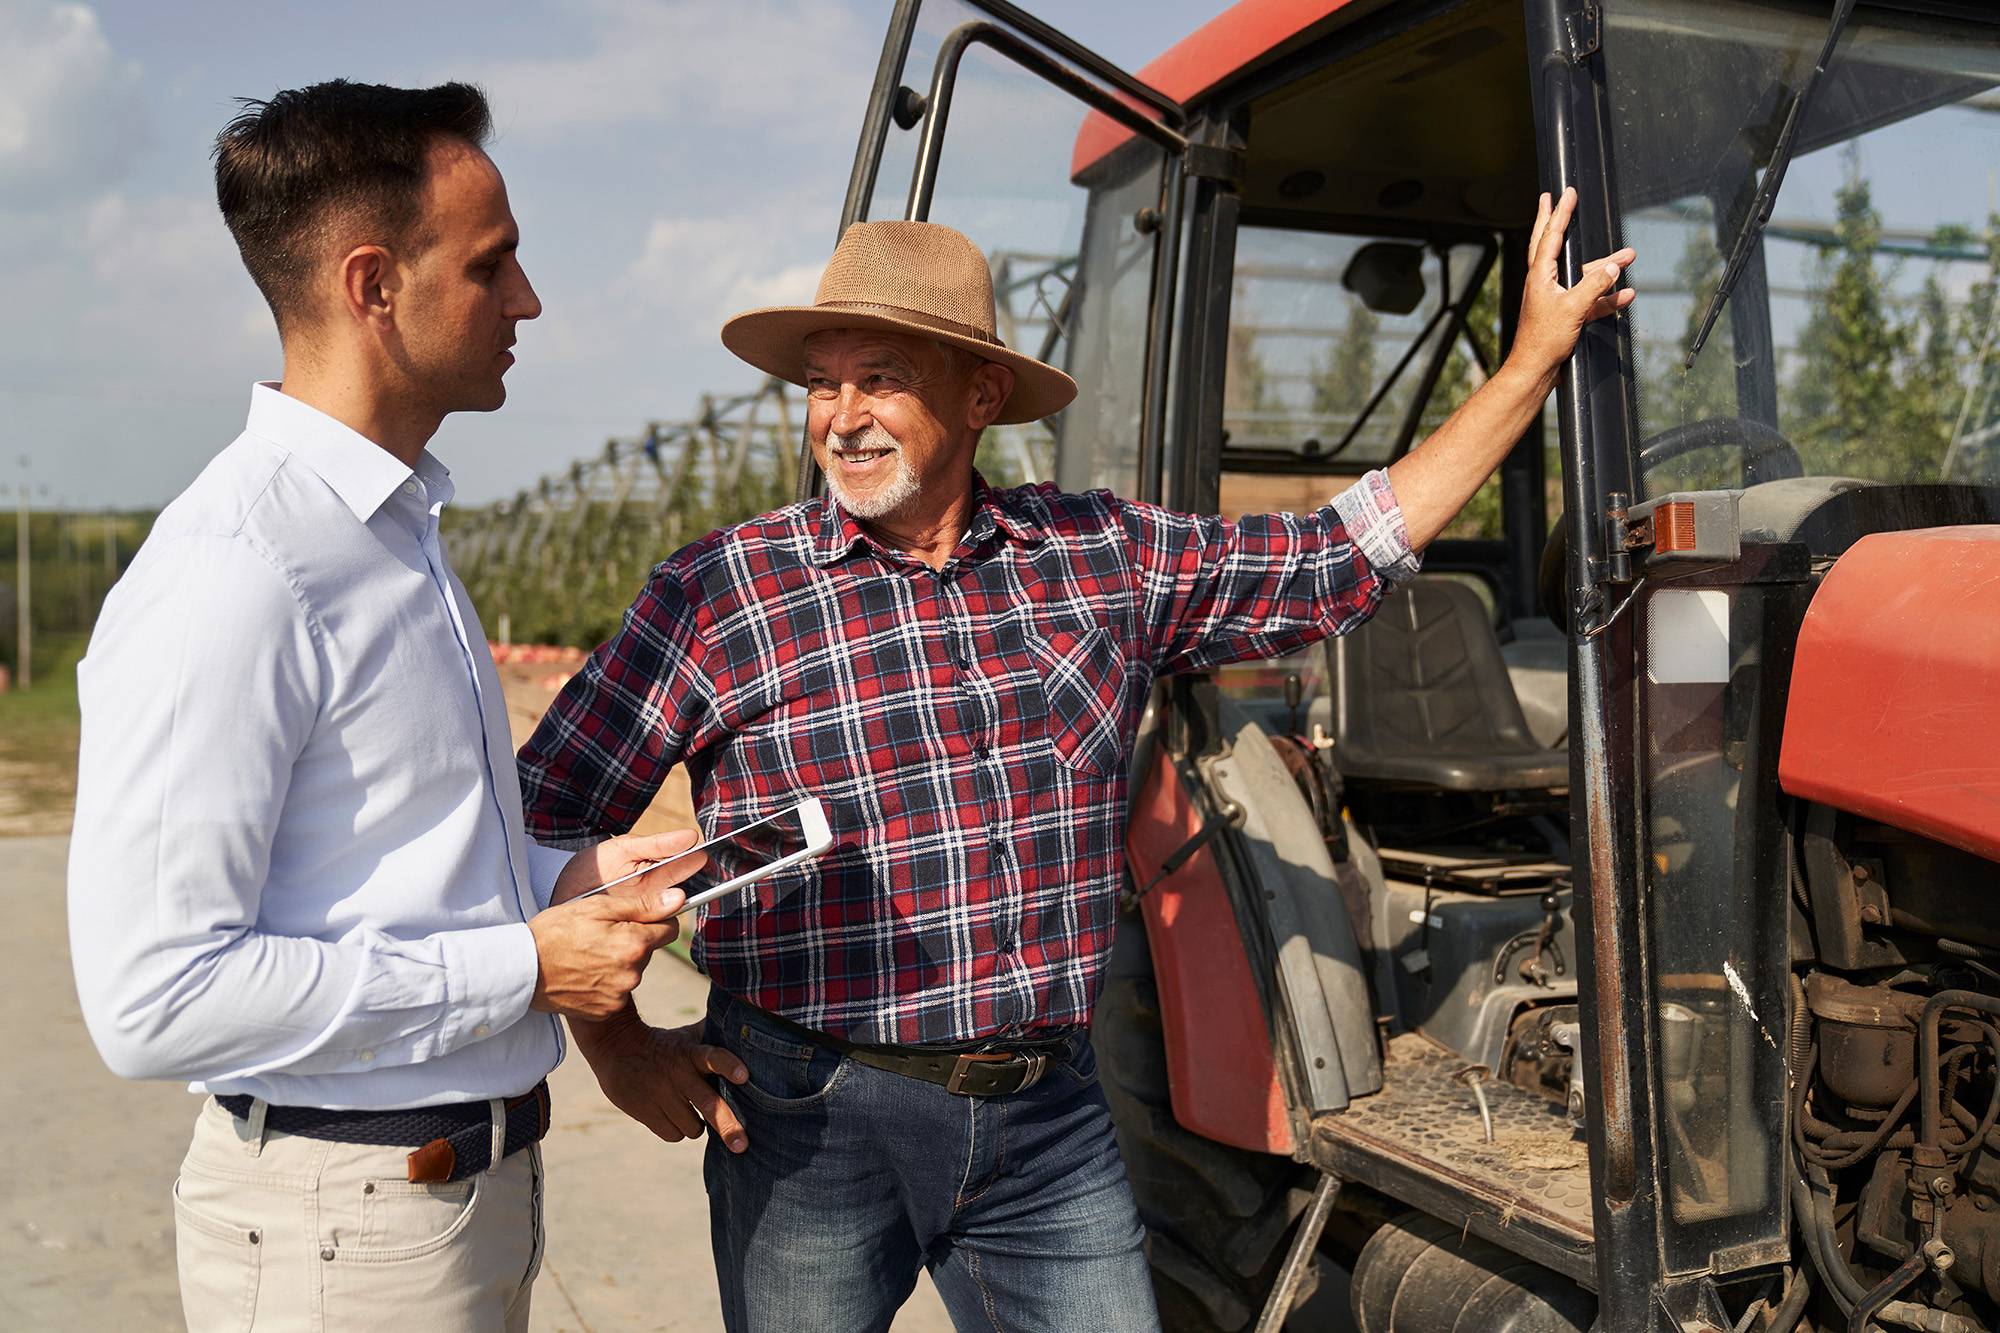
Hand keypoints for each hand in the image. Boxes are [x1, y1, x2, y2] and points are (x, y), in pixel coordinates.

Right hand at [528, 837, 705, 1019]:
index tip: (634, 919)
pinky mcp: (606, 1011)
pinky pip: (617, 992)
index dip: (654, 920)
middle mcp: (633, 973)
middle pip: (649, 951)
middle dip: (632, 941)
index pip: (669, 929)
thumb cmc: (555, 932)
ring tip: (587, 955)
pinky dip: (605, 984)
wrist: (522, 970)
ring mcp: (620, 995)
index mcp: (634, 943)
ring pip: (632, 972)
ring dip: (618, 963)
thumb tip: (679, 900)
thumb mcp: (596, 907)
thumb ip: (642, 905)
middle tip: (598, 936)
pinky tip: (584, 975)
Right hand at [571, 1009, 750, 1150]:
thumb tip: (748, 1024)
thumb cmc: (664, 1044)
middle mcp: (679, 1074)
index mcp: (692, 1053)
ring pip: (693, 1127)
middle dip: (728, 1125)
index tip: (744, 1076)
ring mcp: (661, 1094)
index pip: (714, 1057)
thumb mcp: (688, 1036)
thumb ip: (715, 1037)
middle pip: (708, 1104)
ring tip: (693, 1114)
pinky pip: (673, 1135)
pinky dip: (677, 1132)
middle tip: (741, 1145)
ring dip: (698, 1126)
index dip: (729, 1066)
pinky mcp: (645, 1111)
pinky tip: (674, 1118)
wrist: (615, 1046)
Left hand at [1507, 186, 1637, 381]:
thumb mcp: (1573, 308)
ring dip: (1605, 267)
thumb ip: (1594, 285)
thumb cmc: (1544, 341)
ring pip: (1581, 275)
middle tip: (1559, 200)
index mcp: (1540, 275)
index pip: (1550, 235)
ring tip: (1630, 255)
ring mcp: (1554, 297)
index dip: (1559, 213)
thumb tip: (1612, 267)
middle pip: (1553, 244)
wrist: (1536, 371)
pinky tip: (1627, 295)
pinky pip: (1589, 299)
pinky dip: (1607, 297)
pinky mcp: (1564, 314)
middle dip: (1559, 221)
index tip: (1564, 193)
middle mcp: (1544, 282)